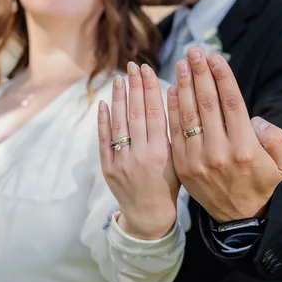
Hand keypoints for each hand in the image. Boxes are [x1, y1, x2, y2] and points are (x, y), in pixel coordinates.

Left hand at [98, 63, 179, 239]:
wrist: (149, 215)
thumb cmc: (169, 185)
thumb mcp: (178, 160)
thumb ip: (173, 133)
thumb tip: (169, 98)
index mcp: (162, 153)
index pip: (155, 113)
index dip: (150, 89)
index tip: (148, 70)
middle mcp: (141, 156)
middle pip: (136, 114)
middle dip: (135, 87)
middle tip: (133, 66)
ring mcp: (122, 162)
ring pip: (119, 124)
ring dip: (119, 99)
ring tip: (120, 79)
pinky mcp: (108, 168)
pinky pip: (104, 140)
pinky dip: (103, 121)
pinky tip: (104, 103)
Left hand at [167, 47, 281, 221]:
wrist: (238, 216)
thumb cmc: (262, 181)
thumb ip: (276, 137)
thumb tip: (254, 119)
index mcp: (245, 148)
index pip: (232, 103)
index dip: (222, 77)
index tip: (215, 57)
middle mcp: (220, 152)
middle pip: (207, 104)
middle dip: (200, 74)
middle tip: (194, 52)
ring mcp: (198, 160)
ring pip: (189, 115)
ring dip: (184, 86)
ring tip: (182, 64)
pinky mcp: (183, 166)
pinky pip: (176, 132)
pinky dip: (173, 109)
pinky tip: (172, 90)